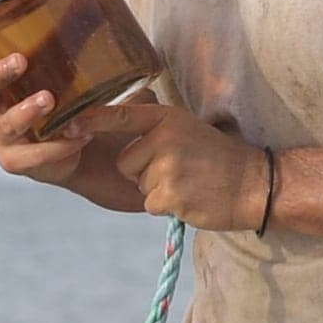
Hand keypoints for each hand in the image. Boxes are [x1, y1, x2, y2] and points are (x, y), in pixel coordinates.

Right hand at [0, 22, 103, 187]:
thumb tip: (94, 5)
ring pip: (5, 123)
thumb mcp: (66, 68)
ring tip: (49, 100)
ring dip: (25, 110)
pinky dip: (56, 145)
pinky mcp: (15, 161)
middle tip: (20, 61)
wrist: (78, 146)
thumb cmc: (65, 98)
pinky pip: (33, 155)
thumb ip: (71, 44)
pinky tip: (78, 134)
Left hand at [69, 102, 267, 228]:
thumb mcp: (187, 129)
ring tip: (188, 183)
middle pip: (125, 162)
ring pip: (138, 184)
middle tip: (179, 170)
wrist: (253, 184)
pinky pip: (150, 203)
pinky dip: (167, 206)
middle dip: (143, 172)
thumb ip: (156, 128)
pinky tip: (190, 198)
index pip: (121, 115)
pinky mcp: (170, 195)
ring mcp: (167, 167)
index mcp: (167, 118)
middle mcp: (164, 138)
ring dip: (157, 190)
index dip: (92, 121)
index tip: (69, 125)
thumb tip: (122, 118)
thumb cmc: (218, 158)